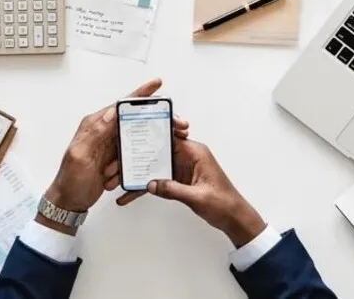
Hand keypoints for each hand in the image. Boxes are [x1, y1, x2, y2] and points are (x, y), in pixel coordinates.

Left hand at [39, 79, 189, 234]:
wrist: (69, 202)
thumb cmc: (69, 180)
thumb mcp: (80, 155)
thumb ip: (95, 132)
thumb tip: (112, 111)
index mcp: (94, 125)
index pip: (120, 106)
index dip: (139, 95)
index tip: (156, 84)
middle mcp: (103, 131)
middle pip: (133, 119)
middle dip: (153, 119)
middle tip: (174, 123)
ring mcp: (110, 145)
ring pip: (136, 137)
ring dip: (146, 144)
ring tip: (164, 144)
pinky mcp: (115, 158)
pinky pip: (133, 154)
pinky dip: (138, 160)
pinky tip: (144, 164)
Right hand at [117, 138, 265, 247]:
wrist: (234, 218)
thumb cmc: (225, 203)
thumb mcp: (197, 197)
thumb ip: (173, 189)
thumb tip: (152, 184)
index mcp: (196, 152)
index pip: (170, 137)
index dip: (151, 136)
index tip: (134, 135)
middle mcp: (188, 156)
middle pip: (158, 151)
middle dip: (139, 156)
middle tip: (119, 162)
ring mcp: (182, 168)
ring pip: (155, 166)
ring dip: (139, 174)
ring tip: (119, 180)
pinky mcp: (179, 180)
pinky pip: (159, 180)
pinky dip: (147, 187)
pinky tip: (131, 194)